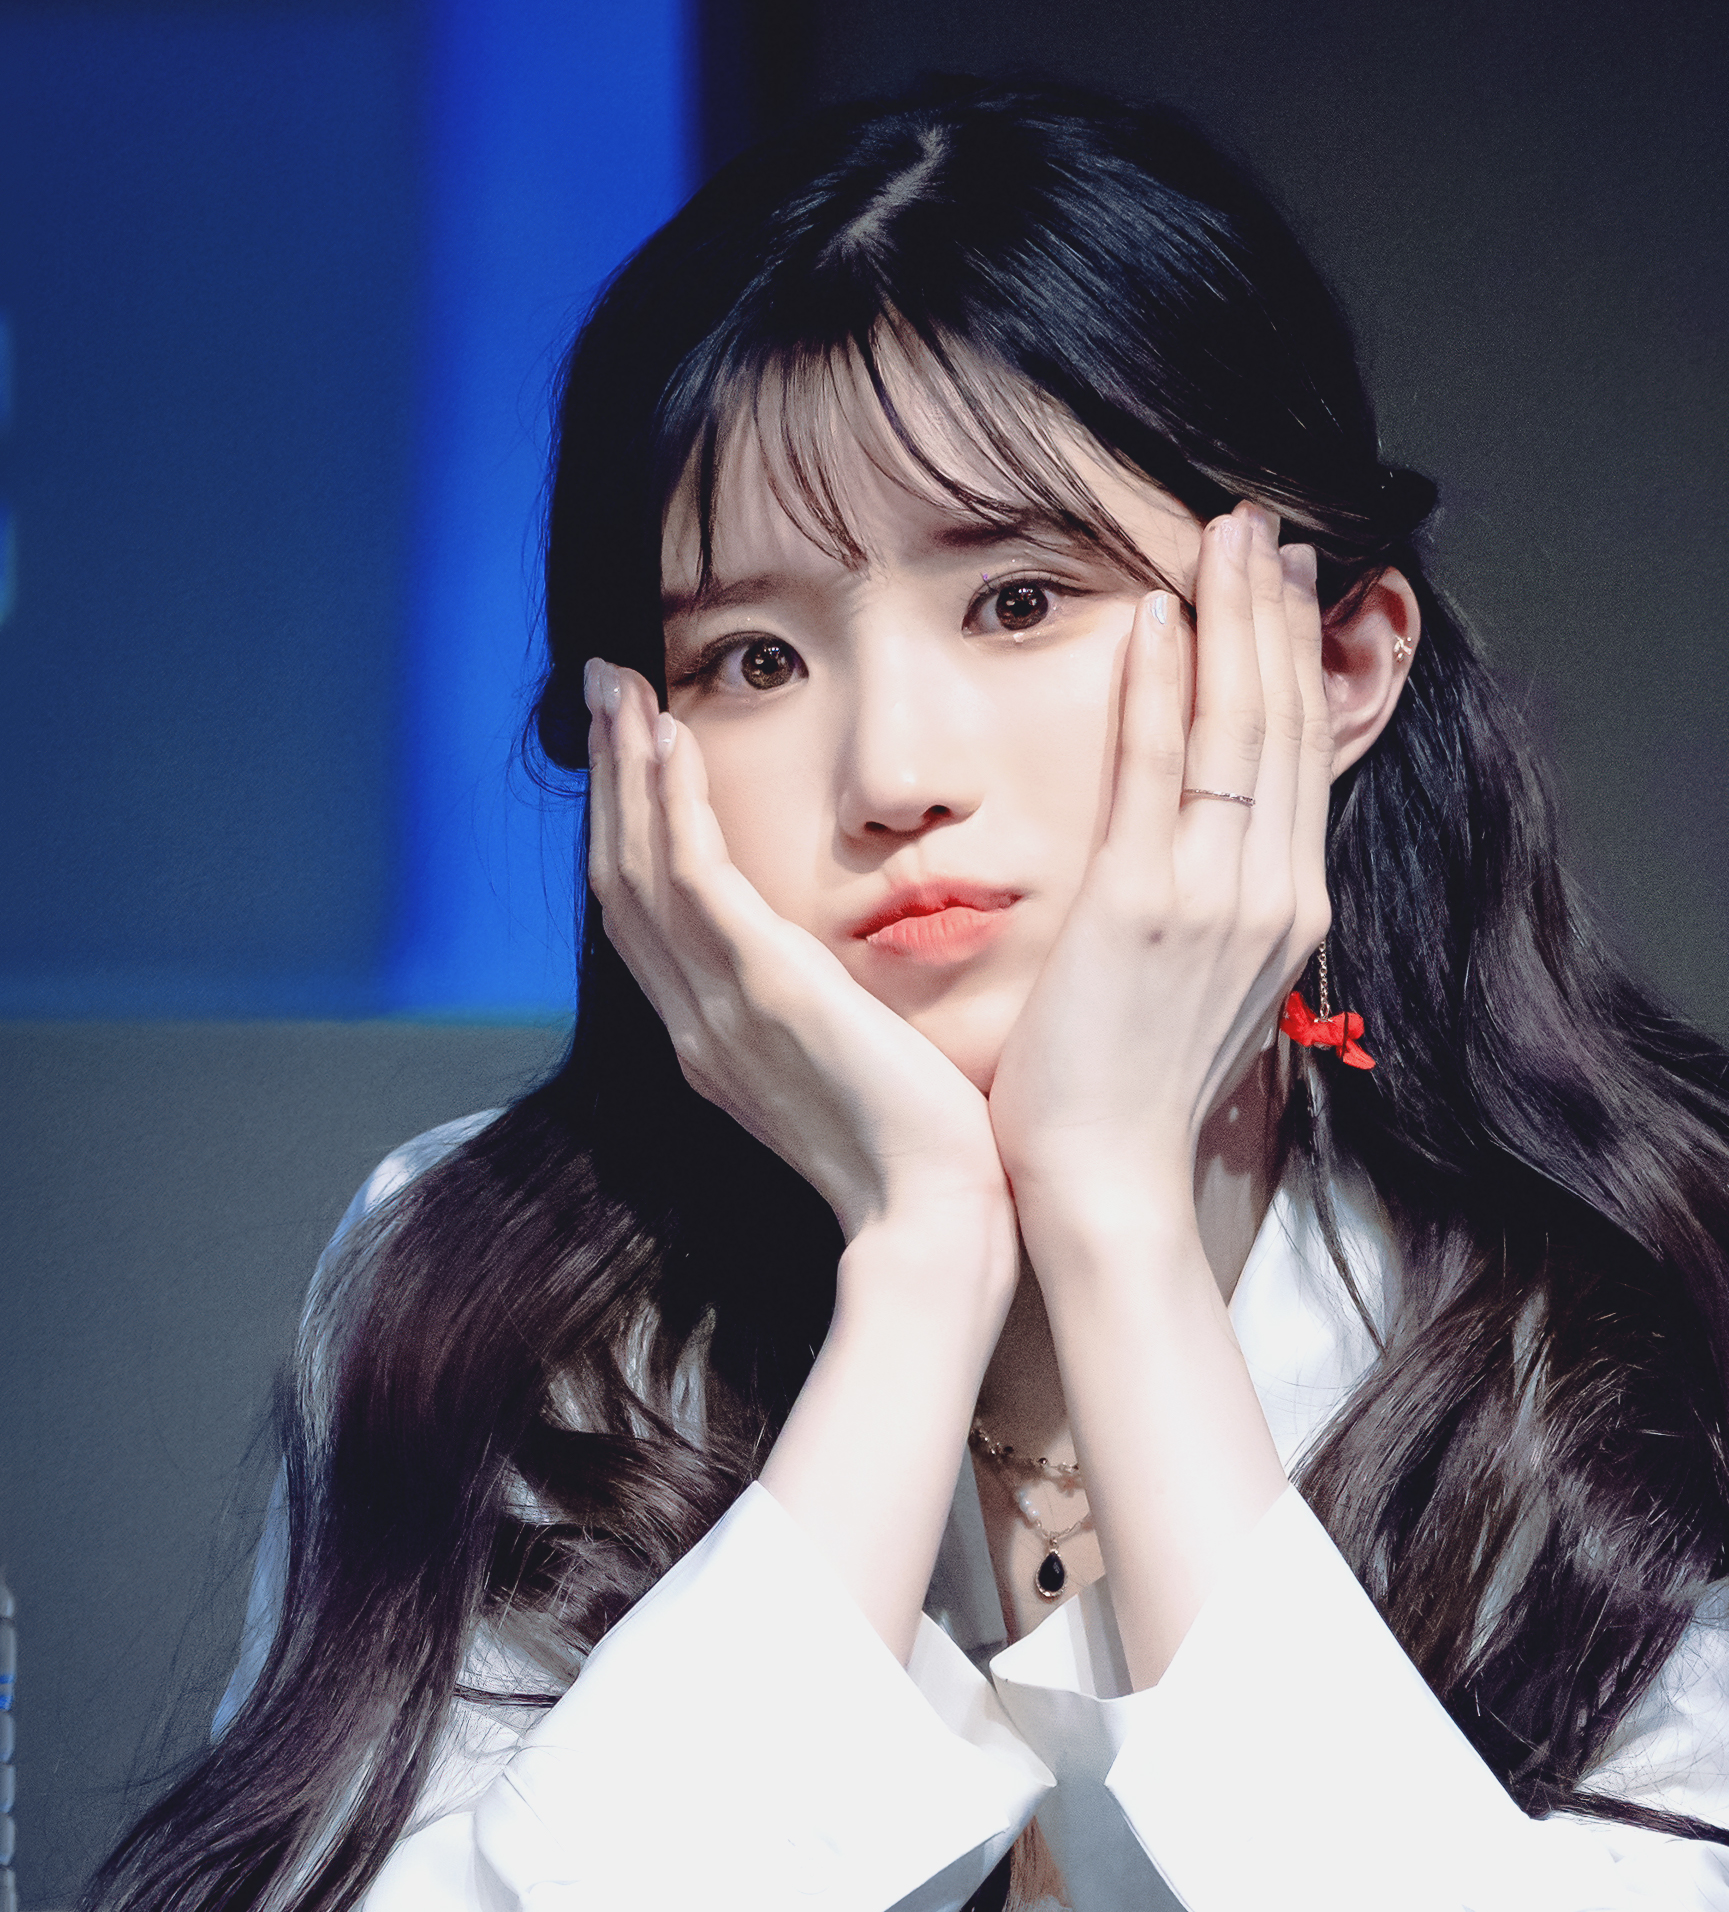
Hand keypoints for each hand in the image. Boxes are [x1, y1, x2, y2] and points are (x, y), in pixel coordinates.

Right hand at [586, 661, 1015, 1257]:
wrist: (941, 1223)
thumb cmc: (926, 1159)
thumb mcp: (857, 1074)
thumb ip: (827, 1021)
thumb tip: (841, 984)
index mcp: (716, 1045)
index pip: (648, 920)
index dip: (630, 831)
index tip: (635, 752)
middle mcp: (697, 1027)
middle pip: (620, 882)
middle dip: (610, 780)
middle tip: (604, 690)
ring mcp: (721, 1011)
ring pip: (640, 869)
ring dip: (625, 770)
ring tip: (619, 688)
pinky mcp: (766, 992)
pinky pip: (694, 878)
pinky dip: (673, 805)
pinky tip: (671, 740)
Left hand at [986, 503, 1332, 1242]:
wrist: (1109, 1189)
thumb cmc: (1131, 1099)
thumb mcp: (1201, 992)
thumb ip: (1214, 911)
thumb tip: (1206, 859)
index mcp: (1290, 913)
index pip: (1303, 757)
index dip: (1298, 660)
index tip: (1284, 582)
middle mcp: (1272, 896)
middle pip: (1287, 724)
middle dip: (1276, 612)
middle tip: (1261, 521)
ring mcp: (1214, 901)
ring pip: (1240, 730)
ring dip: (1232, 620)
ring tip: (1225, 535)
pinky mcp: (1142, 909)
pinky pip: (1156, 774)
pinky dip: (1159, 690)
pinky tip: (1153, 616)